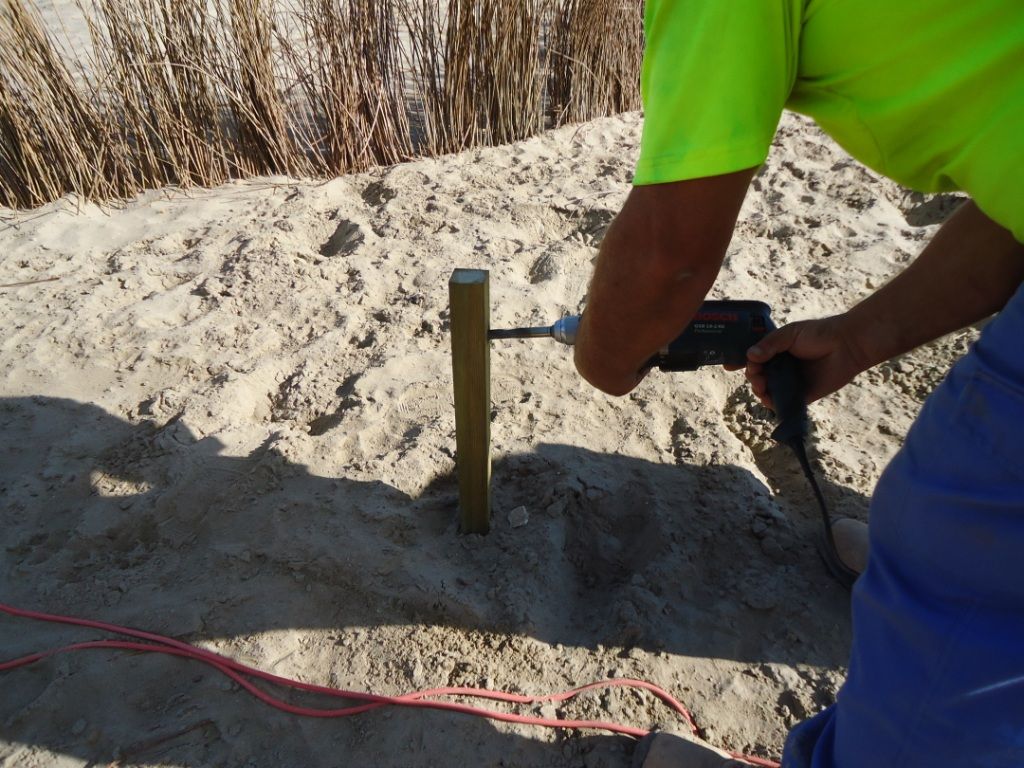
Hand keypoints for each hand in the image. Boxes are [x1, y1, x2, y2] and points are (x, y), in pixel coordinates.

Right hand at [732, 314, 868, 406]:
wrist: (847, 345)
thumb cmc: (819, 333)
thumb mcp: (790, 333)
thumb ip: (769, 344)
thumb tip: (750, 356)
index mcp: (777, 351)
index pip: (754, 359)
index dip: (741, 363)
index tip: (729, 366)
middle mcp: (782, 367)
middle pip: (758, 377)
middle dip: (752, 377)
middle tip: (757, 376)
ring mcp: (791, 382)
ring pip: (768, 392)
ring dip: (760, 391)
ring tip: (762, 387)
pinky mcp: (803, 396)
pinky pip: (784, 404)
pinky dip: (774, 404)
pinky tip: (770, 399)